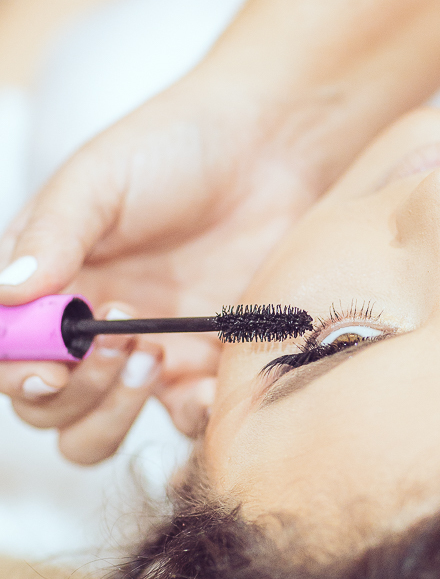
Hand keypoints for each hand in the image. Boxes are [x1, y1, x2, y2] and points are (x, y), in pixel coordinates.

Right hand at [0, 0, 439, 454]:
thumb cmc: (177, 146)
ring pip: (98, 432)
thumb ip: (52, 236)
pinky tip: (204, 384)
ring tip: (150, 356)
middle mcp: (87, 328)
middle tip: (112, 347)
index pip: (6, 352)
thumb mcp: (100, 179)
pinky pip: (185, 417)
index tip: (51, 364)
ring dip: (113, 414)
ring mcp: (146, 351)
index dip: (16, 370)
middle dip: (68, 396)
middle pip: (44, 408)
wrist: (274, 146)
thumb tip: (6, 296)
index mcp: (48, 283)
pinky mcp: (206, 363)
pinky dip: (189, 417)